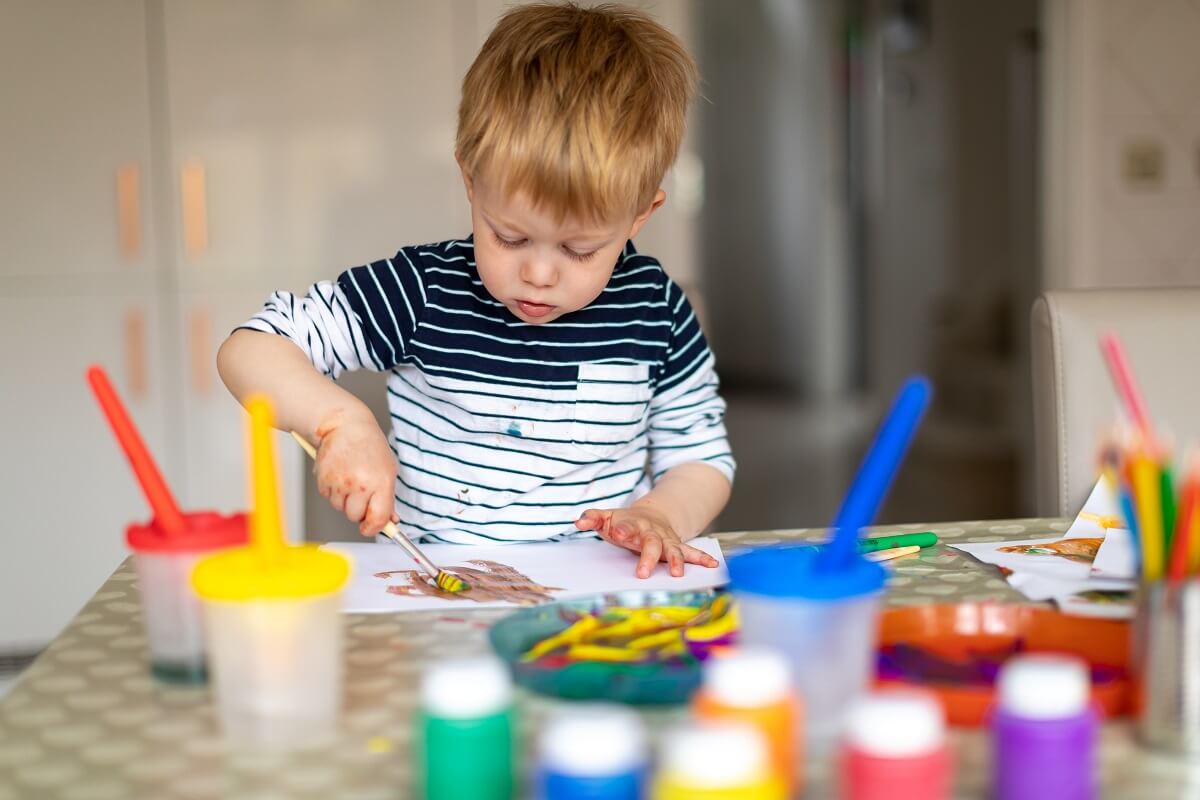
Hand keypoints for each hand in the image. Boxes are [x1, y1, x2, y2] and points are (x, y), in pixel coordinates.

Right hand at [313, 413, 397, 536]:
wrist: (345, 425)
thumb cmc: (369, 445)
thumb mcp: (387, 469)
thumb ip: (388, 497)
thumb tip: (390, 520)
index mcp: (380, 482)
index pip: (378, 519)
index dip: (374, 527)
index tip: (372, 526)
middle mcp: (359, 484)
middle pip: (355, 516)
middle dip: (359, 509)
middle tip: (362, 492)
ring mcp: (340, 482)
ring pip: (340, 508)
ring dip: (345, 499)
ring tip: (350, 478)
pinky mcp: (323, 479)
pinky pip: (328, 497)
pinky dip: (333, 490)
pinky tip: (339, 473)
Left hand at [575, 505, 718, 577]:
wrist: (652, 514)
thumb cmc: (625, 521)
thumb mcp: (606, 517)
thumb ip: (592, 518)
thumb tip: (578, 522)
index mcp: (633, 524)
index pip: (627, 526)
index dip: (622, 528)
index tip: (618, 531)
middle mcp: (652, 532)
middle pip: (651, 543)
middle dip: (648, 557)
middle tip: (641, 572)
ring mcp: (666, 540)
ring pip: (673, 549)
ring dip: (675, 561)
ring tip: (676, 573)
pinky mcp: (677, 547)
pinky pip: (691, 552)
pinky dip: (702, 557)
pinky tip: (713, 564)